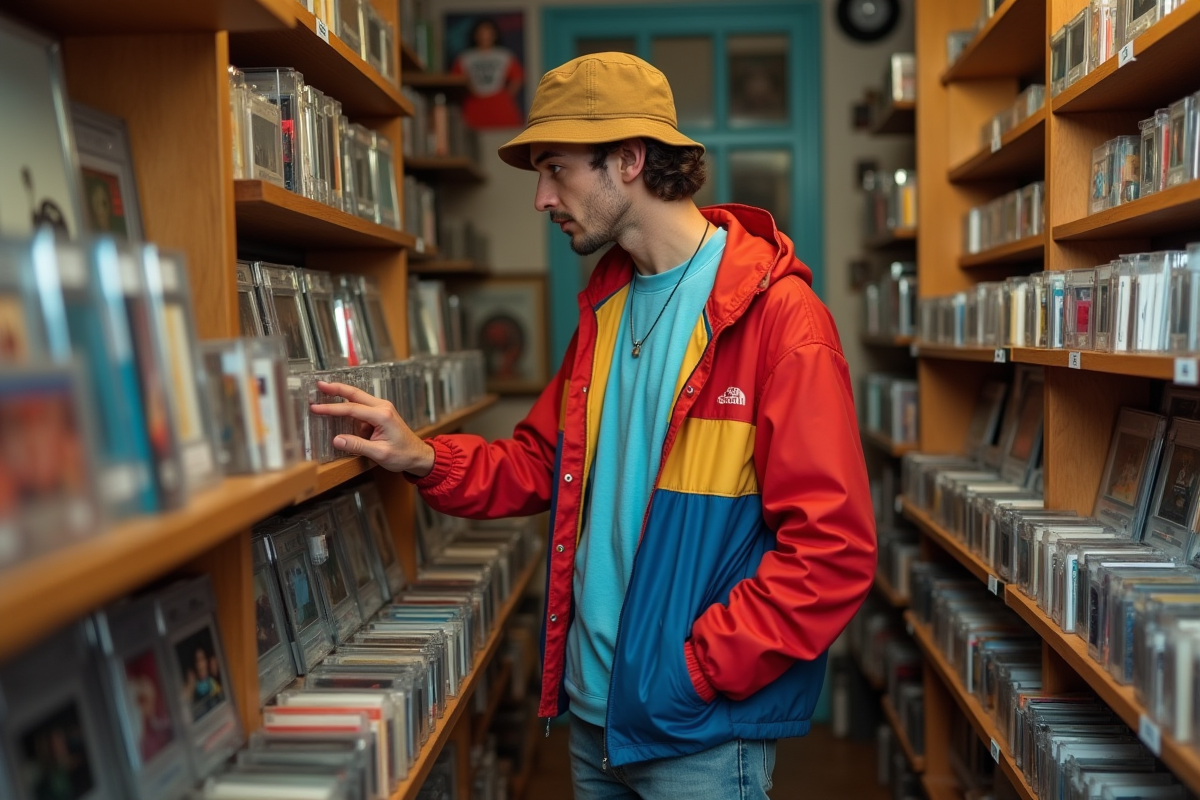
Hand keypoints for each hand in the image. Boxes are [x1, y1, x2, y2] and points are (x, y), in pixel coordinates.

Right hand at [309, 381, 434, 476]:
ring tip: (323, 392)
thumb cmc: (402, 455)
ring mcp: (383, 408)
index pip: (352, 409)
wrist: (418, 456)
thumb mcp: (379, 453)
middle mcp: (383, 407)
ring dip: (341, 395)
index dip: (331, 408)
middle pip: (355, 394)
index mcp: (382, 415)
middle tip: (319, 384)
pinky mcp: (381, 413)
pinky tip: (337, 407)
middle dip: (336, 388)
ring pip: (358, 398)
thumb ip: (357, 445)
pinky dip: (349, 405)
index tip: (315, 408)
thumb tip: (336, 440)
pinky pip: (362, 407)